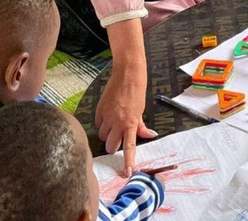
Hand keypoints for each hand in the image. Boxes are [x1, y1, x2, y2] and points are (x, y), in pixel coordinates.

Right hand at [96, 60, 156, 176]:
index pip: (129, 147)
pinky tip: (108, 115)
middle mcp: (118, 122)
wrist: (127, 75)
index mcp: (131, 123)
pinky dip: (102, 123)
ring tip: (114, 123)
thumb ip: (141, 126)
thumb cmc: (137, 92)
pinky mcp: (99, 110)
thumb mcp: (141, 111)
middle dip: (113, 146)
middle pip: (110, 145)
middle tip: (118, 138)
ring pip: (102, 135)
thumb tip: (150, 136)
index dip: (127, 160)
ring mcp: (107, 116)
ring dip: (107, 134)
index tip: (127, 172)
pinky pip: (98, 124)